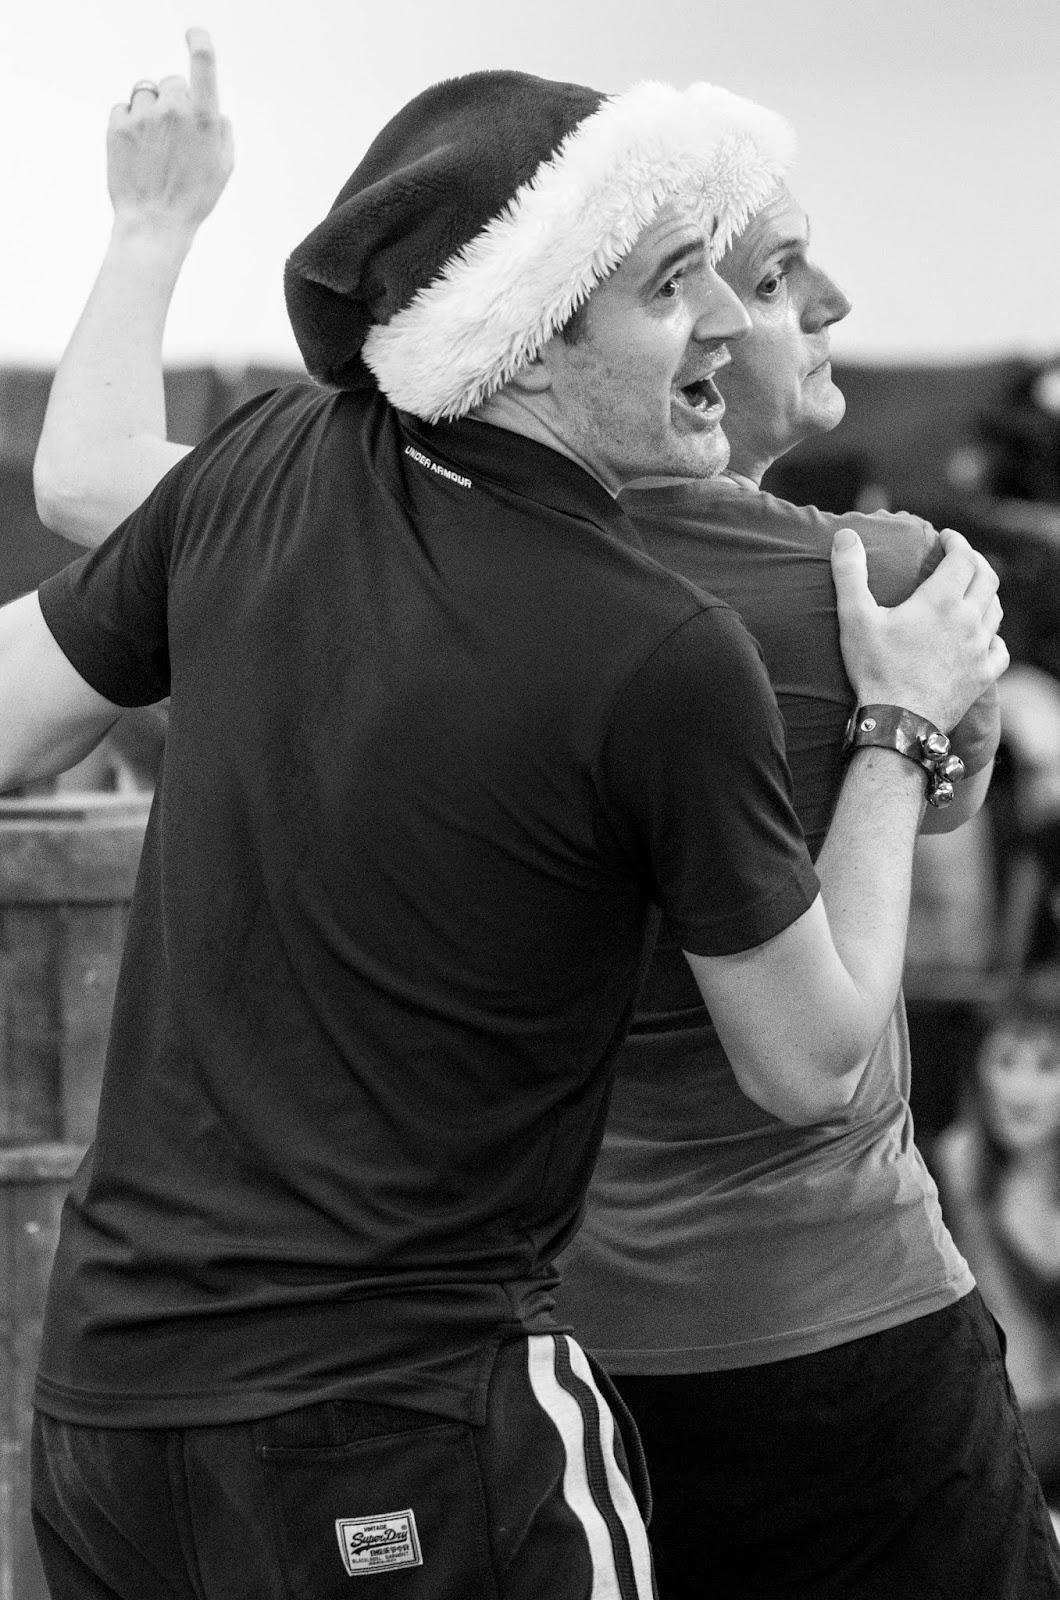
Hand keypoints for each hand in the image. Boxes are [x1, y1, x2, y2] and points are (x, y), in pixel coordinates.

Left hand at [107, 28, 233, 237]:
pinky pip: (123, 107)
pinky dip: (130, 122)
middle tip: (174, 133)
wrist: (154, 224)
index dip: (199, 40)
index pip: (202, 62)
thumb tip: (216, 111)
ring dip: (150, 110)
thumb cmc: (193, 199)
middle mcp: (172, 110)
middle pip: (171, 82)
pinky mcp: (118, 126)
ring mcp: (143, 117)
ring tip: (154, 144)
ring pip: (145, 93)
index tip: (194, 34)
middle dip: (174, 100)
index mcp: (203, 118)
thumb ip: (222, 131)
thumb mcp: (223, 168)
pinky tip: (137, 147)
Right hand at [832, 525, 1007, 729]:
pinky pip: (1000, 648)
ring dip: (986, 595)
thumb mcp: (855, 619)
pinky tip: (983, 638)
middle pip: (988, 579)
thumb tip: (845, 535)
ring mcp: (980, 649)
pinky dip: (994, 636)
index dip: (957, 542)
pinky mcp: (983, 675)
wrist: (900, 722)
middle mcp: (969, 620)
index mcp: (942, 600)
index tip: (947, 538)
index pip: (963, 557)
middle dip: (975, 562)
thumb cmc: (876, 670)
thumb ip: (850, 574)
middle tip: (960, 559)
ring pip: (996, 610)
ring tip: (971, 593)